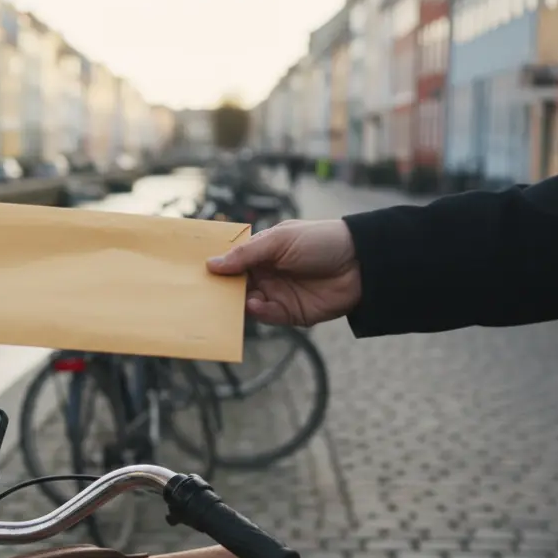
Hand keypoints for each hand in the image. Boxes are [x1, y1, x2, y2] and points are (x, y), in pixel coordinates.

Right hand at [206, 219, 361, 326]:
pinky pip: (267, 316)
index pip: (233, 262)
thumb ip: (246, 254)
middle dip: (222, 289)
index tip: (197, 272)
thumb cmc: (321, 241)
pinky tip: (254, 305)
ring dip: (237, 303)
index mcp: (263, 252)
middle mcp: (267, 274)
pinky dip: (258, 312)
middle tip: (203, 292)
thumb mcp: (279, 241)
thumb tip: (212, 264)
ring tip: (228, 301)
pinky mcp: (290, 313)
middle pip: (236, 285)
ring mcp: (278, 294)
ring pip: (247, 303)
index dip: (217, 266)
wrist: (361, 263)